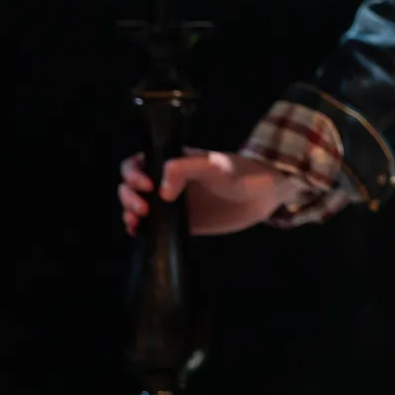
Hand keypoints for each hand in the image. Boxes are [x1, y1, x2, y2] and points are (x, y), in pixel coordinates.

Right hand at [118, 149, 293, 236]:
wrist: (267, 195)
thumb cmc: (244, 172)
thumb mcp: (215, 166)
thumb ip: (185, 170)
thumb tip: (160, 192)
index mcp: (174, 162)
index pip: (140, 161)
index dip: (133, 172)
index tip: (146, 186)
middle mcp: (168, 182)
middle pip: (132, 185)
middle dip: (128, 196)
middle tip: (142, 209)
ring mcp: (173, 203)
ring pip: (137, 206)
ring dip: (128, 212)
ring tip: (135, 222)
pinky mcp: (181, 223)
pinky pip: (153, 226)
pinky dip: (139, 230)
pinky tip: (137, 233)